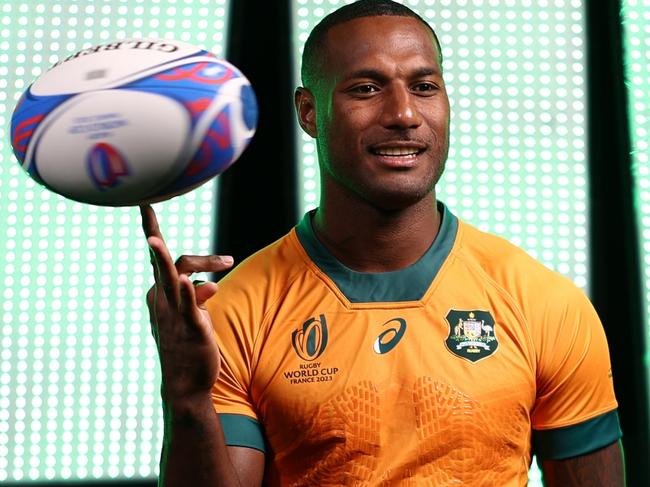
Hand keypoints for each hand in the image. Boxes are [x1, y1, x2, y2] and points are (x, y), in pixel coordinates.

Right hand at [140, 205, 233, 404]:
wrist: (185, 383)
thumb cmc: (187, 344)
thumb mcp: (191, 314)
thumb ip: (196, 295)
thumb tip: (210, 284)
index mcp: (160, 293)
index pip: (158, 256)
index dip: (152, 228)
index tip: (145, 202)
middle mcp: (162, 300)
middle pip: (170, 262)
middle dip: (174, 245)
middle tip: (226, 260)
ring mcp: (173, 314)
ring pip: (169, 280)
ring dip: (162, 260)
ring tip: (154, 241)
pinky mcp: (191, 329)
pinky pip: (187, 307)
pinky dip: (189, 293)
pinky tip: (191, 281)